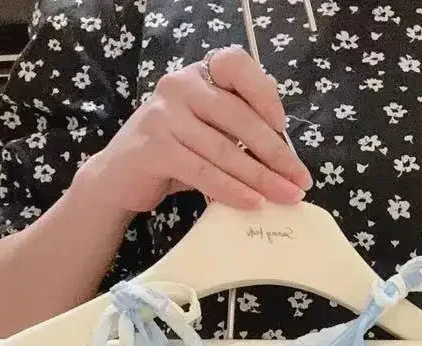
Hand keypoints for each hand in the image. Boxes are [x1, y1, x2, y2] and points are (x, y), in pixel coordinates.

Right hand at [74, 46, 312, 216]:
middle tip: (301, 181)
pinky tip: (253, 204)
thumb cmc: (177, 153)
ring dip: (262, 178)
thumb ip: (239, 125)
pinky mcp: (155, 148)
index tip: (282, 126)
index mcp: (199, 75)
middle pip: (239, 117)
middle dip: (276, 154)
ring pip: (225, 150)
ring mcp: (164, 116)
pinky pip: (204, 172)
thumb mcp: (209, 130)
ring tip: (286, 198)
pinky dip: (233, 191)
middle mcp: (179, 86)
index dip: (263, 92)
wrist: (121, 176)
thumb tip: (286, 148)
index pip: (235, 64)